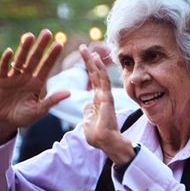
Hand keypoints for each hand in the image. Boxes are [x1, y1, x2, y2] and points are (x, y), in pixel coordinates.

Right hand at [0, 30, 69, 145]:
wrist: (5, 122)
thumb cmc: (23, 117)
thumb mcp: (39, 111)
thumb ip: (52, 101)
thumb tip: (69, 93)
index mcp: (37, 83)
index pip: (47, 67)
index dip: (52, 55)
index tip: (60, 43)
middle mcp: (27, 77)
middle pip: (35, 59)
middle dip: (41, 46)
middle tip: (47, 32)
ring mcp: (14, 77)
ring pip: (20, 60)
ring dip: (24, 48)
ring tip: (30, 36)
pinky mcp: (1, 80)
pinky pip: (4, 68)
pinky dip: (6, 61)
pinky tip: (9, 51)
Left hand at [79, 44, 132, 164]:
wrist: (106, 142)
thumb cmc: (98, 136)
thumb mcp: (88, 122)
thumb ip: (87, 113)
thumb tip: (86, 106)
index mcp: (97, 101)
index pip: (93, 81)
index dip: (89, 69)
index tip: (86, 58)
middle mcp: (102, 96)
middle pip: (95, 75)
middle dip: (89, 61)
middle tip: (83, 48)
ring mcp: (105, 96)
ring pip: (99, 74)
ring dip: (93, 61)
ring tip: (86, 49)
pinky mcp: (107, 98)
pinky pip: (103, 80)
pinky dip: (99, 68)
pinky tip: (96, 58)